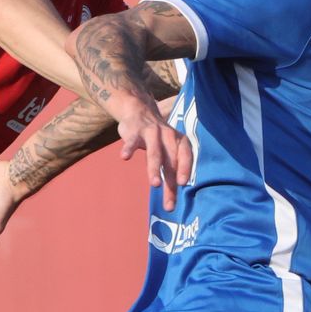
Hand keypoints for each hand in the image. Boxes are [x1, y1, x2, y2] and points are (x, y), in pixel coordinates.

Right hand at [112, 90, 191, 207]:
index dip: (185, 169)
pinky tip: (125, 157)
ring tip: (155, 184)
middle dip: (170, 181)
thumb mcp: (169, 149)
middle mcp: (168, 136)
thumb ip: (173, 168)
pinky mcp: (135, 130)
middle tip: (169, 201)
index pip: (185, 156)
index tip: (183, 184)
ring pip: (154, 152)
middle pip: (170, 161)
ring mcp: (152, 132)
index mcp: (179, 141)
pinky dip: (129, 148)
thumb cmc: (157, 138)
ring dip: (155, 169)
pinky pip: (132, 140)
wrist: (139, 110)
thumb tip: (176, 196)